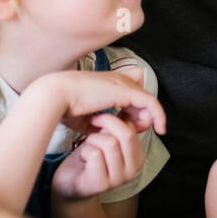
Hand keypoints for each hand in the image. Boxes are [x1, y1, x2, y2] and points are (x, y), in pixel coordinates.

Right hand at [48, 67, 165, 140]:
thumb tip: (104, 137)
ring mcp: (123, 83)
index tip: (125, 128)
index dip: (132, 113)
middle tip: (129, 132)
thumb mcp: (84, 119)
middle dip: (139, 118)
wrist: (56, 95)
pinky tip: (160, 129)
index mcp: (107, 84)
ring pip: (148, 102)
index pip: (131, 95)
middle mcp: (118, 80)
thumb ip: (98, 126)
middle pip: (142, 99)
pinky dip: (158, 116)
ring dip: (144, 120)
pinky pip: (152, 103)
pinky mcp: (128, 91)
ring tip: (133, 132)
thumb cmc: (64, 107)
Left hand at [52, 112, 145, 199]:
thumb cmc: (88, 158)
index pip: (133, 128)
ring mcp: (118, 179)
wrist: (70, 183)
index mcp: (137, 158)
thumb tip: (130, 106)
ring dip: (92, 141)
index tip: (101, 123)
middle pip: (126, 134)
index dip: (113, 120)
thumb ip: (121, 128)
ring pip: (109, 143)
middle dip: (105, 126)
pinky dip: (84, 151)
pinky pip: (95, 154)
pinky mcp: (101, 184)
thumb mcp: (108, 140)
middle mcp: (132, 170)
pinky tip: (83, 159)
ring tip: (89, 149)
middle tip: (93, 129)